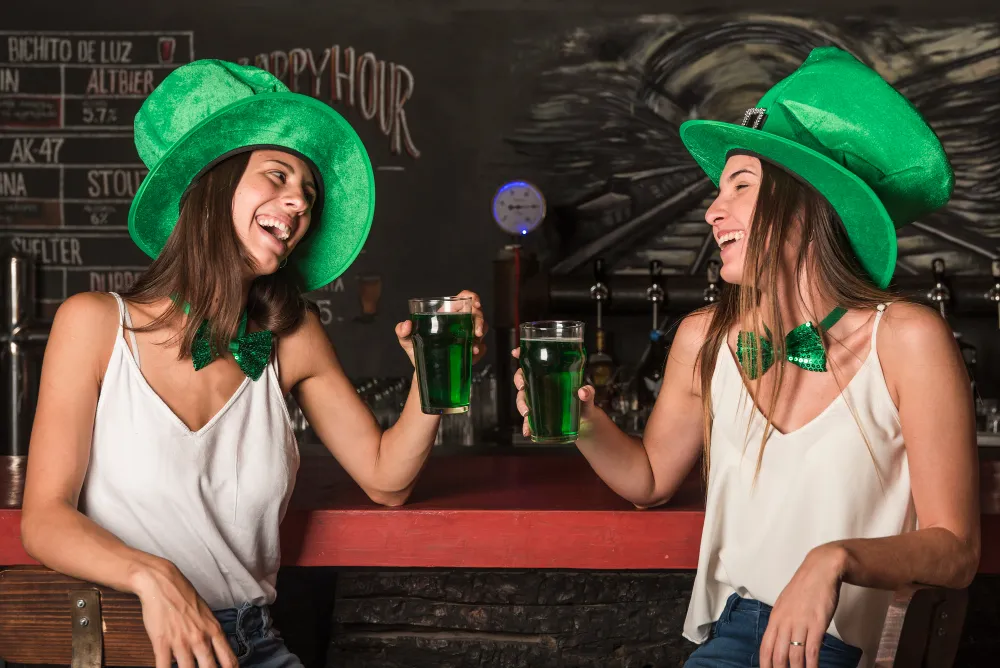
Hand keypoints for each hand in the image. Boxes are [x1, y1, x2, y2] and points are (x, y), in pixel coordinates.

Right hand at [130, 558, 237, 667]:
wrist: (162, 583)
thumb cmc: (185, 597)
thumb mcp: (207, 615)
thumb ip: (212, 635)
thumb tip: (215, 654)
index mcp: (214, 631)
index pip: (229, 661)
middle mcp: (200, 638)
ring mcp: (181, 642)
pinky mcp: (162, 643)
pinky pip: (163, 667)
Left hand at [396, 290, 488, 365]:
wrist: (424, 371)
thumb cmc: (417, 349)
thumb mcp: (407, 340)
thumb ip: (402, 331)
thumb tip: (407, 325)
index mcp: (447, 313)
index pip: (463, 298)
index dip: (472, 298)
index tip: (475, 304)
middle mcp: (460, 322)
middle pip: (477, 314)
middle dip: (480, 321)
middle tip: (476, 332)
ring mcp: (467, 336)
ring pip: (482, 329)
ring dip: (480, 338)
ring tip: (472, 348)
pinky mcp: (471, 349)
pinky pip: (481, 348)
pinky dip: (479, 351)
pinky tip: (472, 355)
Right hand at [511, 347, 596, 438]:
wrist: (585, 424)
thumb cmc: (584, 404)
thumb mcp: (588, 397)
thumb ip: (588, 393)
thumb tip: (583, 391)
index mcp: (552, 375)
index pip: (534, 362)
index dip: (523, 355)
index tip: (516, 353)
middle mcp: (542, 386)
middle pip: (523, 378)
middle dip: (519, 381)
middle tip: (522, 387)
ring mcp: (538, 400)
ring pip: (522, 398)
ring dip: (521, 405)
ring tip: (527, 414)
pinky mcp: (538, 416)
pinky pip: (528, 419)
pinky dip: (526, 425)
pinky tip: (528, 431)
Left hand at [760, 544, 846, 667]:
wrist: (820, 571)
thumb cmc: (804, 588)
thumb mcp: (786, 605)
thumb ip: (782, 622)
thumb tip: (779, 640)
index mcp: (775, 618)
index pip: (765, 647)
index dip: (765, 664)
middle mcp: (784, 622)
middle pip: (778, 655)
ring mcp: (800, 624)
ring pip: (794, 656)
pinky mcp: (817, 625)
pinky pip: (811, 650)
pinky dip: (811, 665)